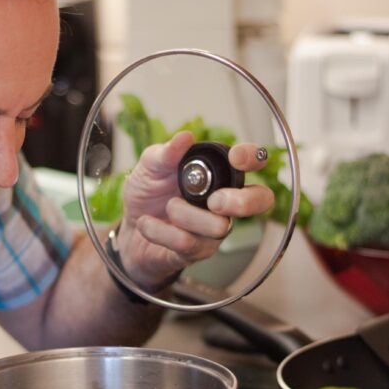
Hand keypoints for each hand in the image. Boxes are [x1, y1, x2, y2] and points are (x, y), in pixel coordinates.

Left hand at [116, 130, 274, 289]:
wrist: (127, 230)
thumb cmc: (147, 195)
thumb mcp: (149, 168)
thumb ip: (165, 154)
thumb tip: (184, 137)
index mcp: (217, 172)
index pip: (253, 162)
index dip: (252, 158)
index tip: (235, 157)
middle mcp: (224, 200)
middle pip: (261, 199)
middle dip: (242, 201)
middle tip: (214, 201)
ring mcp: (214, 228)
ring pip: (220, 227)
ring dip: (184, 215)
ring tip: (166, 207)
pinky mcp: (198, 251)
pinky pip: (188, 243)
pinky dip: (160, 231)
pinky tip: (147, 225)